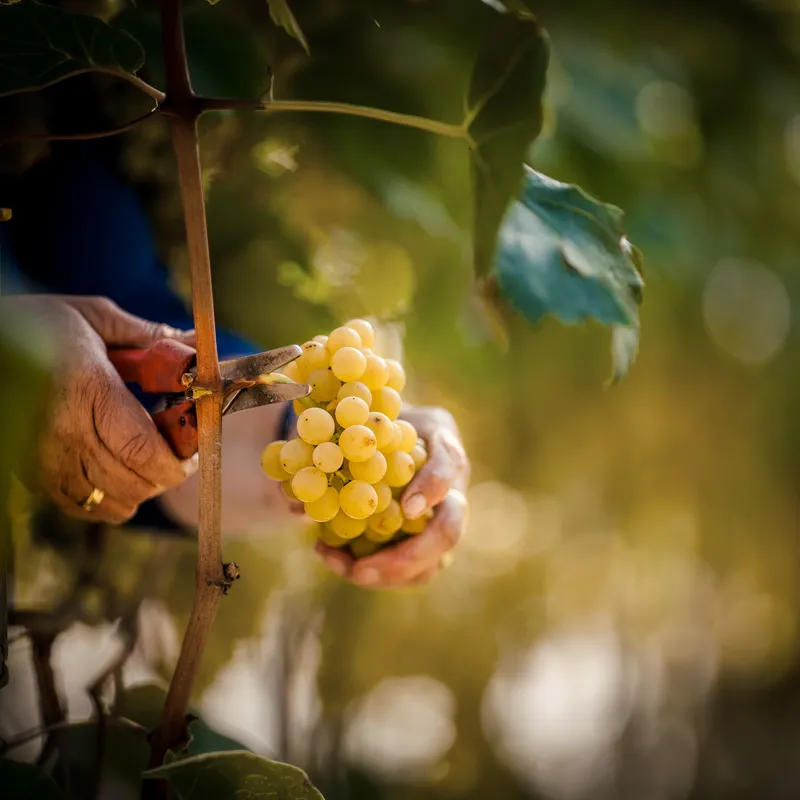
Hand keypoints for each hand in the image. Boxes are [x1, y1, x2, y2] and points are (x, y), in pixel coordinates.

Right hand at [1, 295, 198, 523]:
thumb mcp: (95, 317)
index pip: (145, 449)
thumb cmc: (36, 325)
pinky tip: (118, 471)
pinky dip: (112, 499)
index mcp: (88, 389)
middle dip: (169, 472)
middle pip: (136, 482)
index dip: (181, 459)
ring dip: (143, 487)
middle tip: (181, 451)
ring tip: (149, 460)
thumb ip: (149, 337)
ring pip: (114, 503)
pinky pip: (85, 508)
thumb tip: (195, 346)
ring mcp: (45, 460)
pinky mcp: (32, 476)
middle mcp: (65, 432)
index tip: (197, 447)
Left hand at [315, 405, 469, 587]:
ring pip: (431, 563)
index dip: (432, 488)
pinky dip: (372, 573)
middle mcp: (452, 489)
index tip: (406, 508)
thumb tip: (290, 497)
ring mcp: (443, 522)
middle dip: (408, 556)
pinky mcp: (427, 547)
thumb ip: (330, 447)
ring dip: (384, 573)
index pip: (450, 465)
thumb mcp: (353, 420)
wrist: (382, 438)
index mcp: (442, 445)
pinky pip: (408, 572)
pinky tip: (333, 557)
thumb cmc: (368, 425)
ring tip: (339, 565)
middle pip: (449, 531)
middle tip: (361, 569)